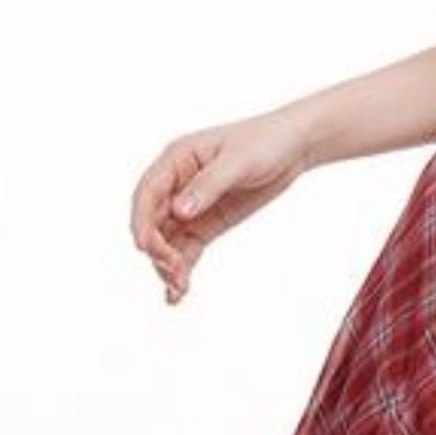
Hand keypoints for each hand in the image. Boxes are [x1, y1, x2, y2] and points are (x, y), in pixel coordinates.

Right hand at [129, 108, 310, 302]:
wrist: (293, 147)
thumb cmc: (265, 142)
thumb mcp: (239, 161)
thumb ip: (208, 185)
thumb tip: (179, 211)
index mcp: (177, 159)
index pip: (148, 193)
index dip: (142, 221)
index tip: (145, 247)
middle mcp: (177, 184)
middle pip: (153, 222)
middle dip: (157, 249)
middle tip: (174, 271)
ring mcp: (190, 206)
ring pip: (167, 240)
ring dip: (167, 265)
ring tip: (179, 289)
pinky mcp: (206, 223)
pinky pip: (187, 248)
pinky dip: (182, 268)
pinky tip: (179, 292)